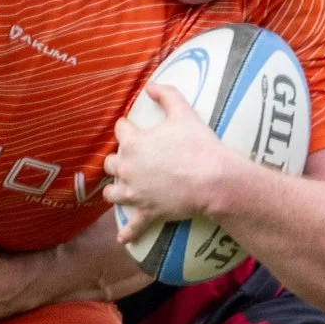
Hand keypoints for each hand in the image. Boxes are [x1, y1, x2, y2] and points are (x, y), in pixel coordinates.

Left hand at [104, 83, 227, 241]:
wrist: (214, 180)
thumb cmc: (199, 145)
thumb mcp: (183, 113)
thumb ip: (166, 94)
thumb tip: (150, 84)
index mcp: (133, 143)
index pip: (120, 130)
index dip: (126, 127)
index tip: (131, 127)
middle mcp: (127, 169)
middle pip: (111, 163)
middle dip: (118, 160)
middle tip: (130, 160)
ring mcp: (135, 193)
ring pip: (112, 193)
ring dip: (115, 191)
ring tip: (120, 190)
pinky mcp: (147, 212)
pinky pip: (133, 226)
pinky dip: (127, 233)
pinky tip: (122, 238)